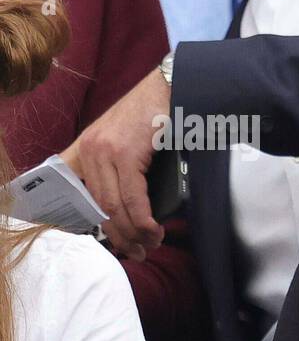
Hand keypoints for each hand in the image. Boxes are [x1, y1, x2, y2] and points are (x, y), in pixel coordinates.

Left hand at [61, 68, 167, 260]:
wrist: (171, 87)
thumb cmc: (156, 113)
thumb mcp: (127, 139)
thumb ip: (120, 167)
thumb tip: (131, 205)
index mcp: (86, 148)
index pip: (85, 196)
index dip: (99, 224)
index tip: (116, 242)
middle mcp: (89, 150)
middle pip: (101, 207)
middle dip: (120, 236)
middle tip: (137, 252)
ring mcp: (105, 152)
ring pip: (115, 206)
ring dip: (134, 232)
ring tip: (150, 245)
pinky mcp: (125, 155)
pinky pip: (133, 198)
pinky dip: (144, 220)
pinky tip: (155, 230)